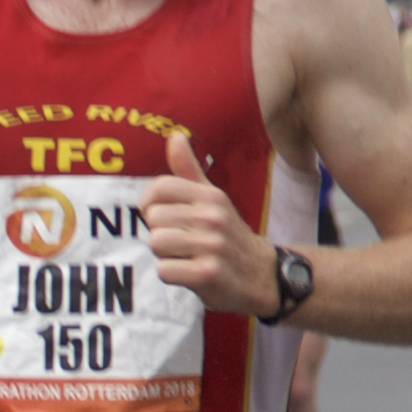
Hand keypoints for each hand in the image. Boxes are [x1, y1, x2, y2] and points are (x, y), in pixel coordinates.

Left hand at [135, 128, 273, 320]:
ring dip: (164, 255)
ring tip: (185, 256)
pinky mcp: (207, 274)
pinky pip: (165, 270)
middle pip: (154, 219)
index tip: (161, 216)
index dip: (149, 204)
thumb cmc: (228, 235)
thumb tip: (175, 136)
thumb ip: (189, 170)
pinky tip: (188, 273)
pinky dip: (171, 274)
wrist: (261, 275)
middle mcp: (213, 217)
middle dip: (160, 233)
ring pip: (156, 243)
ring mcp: (212, 246)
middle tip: (181, 242)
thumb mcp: (213, 200)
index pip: (160, 187)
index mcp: (211, 197)